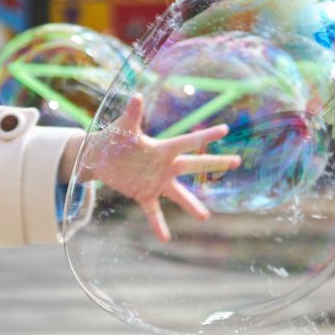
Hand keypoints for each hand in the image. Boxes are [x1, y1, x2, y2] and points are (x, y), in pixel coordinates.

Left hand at [82, 94, 240, 241]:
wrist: (98, 157)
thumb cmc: (113, 138)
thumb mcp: (123, 127)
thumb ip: (132, 114)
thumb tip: (136, 97)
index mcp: (162, 148)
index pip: (188, 141)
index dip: (206, 136)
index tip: (225, 130)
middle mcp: (164, 166)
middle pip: (194, 165)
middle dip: (215, 163)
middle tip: (236, 161)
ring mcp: (156, 181)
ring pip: (179, 195)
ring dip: (192, 206)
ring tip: (205, 218)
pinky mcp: (144, 194)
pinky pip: (154, 212)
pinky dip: (158, 224)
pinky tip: (165, 238)